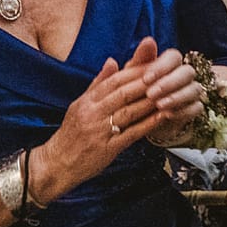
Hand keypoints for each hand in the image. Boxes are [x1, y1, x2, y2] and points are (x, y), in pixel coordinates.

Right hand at [31, 39, 164, 203]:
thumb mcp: (80, 105)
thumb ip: (98, 84)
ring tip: (171, 92)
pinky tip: (164, 115)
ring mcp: (100, 132)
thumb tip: (113, 60)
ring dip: (151, 101)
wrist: (56, 165)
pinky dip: (149, 123)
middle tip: (168, 74)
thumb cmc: (71, 133)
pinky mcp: (108, 149)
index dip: (135, 71)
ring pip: (129, 112)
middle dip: (147, 82)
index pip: (114, 81)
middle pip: (123, 93)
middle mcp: (92, 114)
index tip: (154, 64)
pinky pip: (132, 133)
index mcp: (87, 102)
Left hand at [135, 42, 208, 146]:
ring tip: (158, 105)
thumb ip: (138, 60)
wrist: (135, 120)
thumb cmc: (132, 94)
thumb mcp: (129, 78)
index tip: (145, 79)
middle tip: (150, 94)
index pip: (174, 57)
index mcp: (169, 64)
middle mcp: (183, 76)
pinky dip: (183, 111)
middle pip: (187, 72)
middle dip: (170, 82)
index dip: (162, 67)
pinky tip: (168, 115)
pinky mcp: (194, 109)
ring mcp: (191, 92)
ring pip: (195, 89)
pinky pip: (197, 108)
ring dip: (177, 97)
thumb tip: (148, 40)